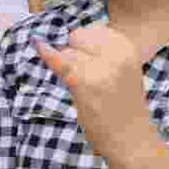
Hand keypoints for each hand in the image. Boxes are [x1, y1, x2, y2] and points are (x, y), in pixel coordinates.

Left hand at [35, 24, 156, 162]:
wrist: (130, 139)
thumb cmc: (121, 104)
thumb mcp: (121, 69)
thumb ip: (101, 51)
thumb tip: (67, 36)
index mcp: (126, 47)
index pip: (92, 30)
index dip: (86, 46)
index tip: (95, 64)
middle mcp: (115, 54)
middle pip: (77, 38)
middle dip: (75, 53)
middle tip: (91, 78)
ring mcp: (99, 68)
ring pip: (67, 53)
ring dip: (70, 69)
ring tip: (89, 89)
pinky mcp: (82, 82)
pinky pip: (59, 62)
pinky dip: (46, 53)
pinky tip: (37, 44)